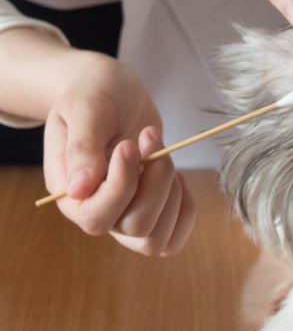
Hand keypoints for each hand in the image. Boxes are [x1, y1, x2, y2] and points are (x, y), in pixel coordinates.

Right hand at [43, 51, 195, 255]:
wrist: (114, 92)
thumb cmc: (94, 95)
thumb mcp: (85, 108)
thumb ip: (82, 146)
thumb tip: (79, 189)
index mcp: (69, 192)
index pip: (96, 217)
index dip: (122, 185)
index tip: (130, 145)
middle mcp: (95, 210)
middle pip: (134, 227)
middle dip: (156, 183)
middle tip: (151, 137)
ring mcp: (123, 215)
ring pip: (154, 238)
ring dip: (171, 195)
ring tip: (163, 156)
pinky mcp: (149, 212)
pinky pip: (172, 237)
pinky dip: (185, 210)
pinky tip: (178, 178)